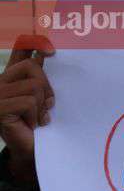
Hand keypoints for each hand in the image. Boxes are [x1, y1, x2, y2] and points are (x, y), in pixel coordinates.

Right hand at [0, 35, 54, 180]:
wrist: (29, 148)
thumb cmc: (37, 121)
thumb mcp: (42, 96)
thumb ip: (40, 76)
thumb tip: (44, 53)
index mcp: (12, 75)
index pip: (21, 49)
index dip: (34, 42)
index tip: (51, 49)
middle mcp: (1, 81)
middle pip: (32, 67)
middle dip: (46, 86)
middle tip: (47, 105)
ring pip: (33, 86)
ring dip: (42, 105)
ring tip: (37, 118)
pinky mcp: (0, 109)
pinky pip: (28, 102)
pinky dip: (35, 115)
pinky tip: (31, 125)